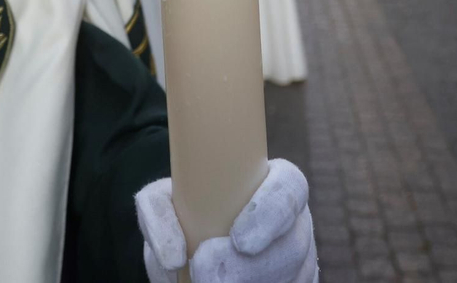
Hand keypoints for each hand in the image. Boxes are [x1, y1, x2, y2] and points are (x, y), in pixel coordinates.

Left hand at [137, 159, 315, 282]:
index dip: (271, 214)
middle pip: (293, 245)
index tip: (239, 240)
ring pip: (294, 274)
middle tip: (207, 272)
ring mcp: (298, 257)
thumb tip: (174, 257)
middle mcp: (294, 221)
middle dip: (252, 267)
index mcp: (274, 183)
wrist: (187, 251)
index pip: (290, 189)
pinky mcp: (295, 279)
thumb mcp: (163, 201)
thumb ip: (157, 212)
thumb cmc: (180, 215)